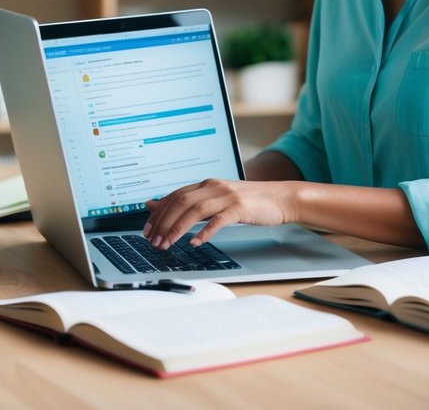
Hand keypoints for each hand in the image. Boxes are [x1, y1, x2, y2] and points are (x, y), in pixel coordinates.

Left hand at [143, 179, 297, 249]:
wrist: (281, 198)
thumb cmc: (249, 202)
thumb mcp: (217, 199)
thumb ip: (193, 202)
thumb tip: (161, 204)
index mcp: (207, 184)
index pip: (175, 196)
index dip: (158, 213)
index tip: (147, 230)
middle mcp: (214, 187)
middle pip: (180, 202)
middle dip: (163, 222)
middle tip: (152, 241)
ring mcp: (227, 196)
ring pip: (195, 210)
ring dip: (177, 228)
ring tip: (167, 244)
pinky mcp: (240, 208)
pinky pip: (218, 220)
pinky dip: (205, 232)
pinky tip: (195, 243)